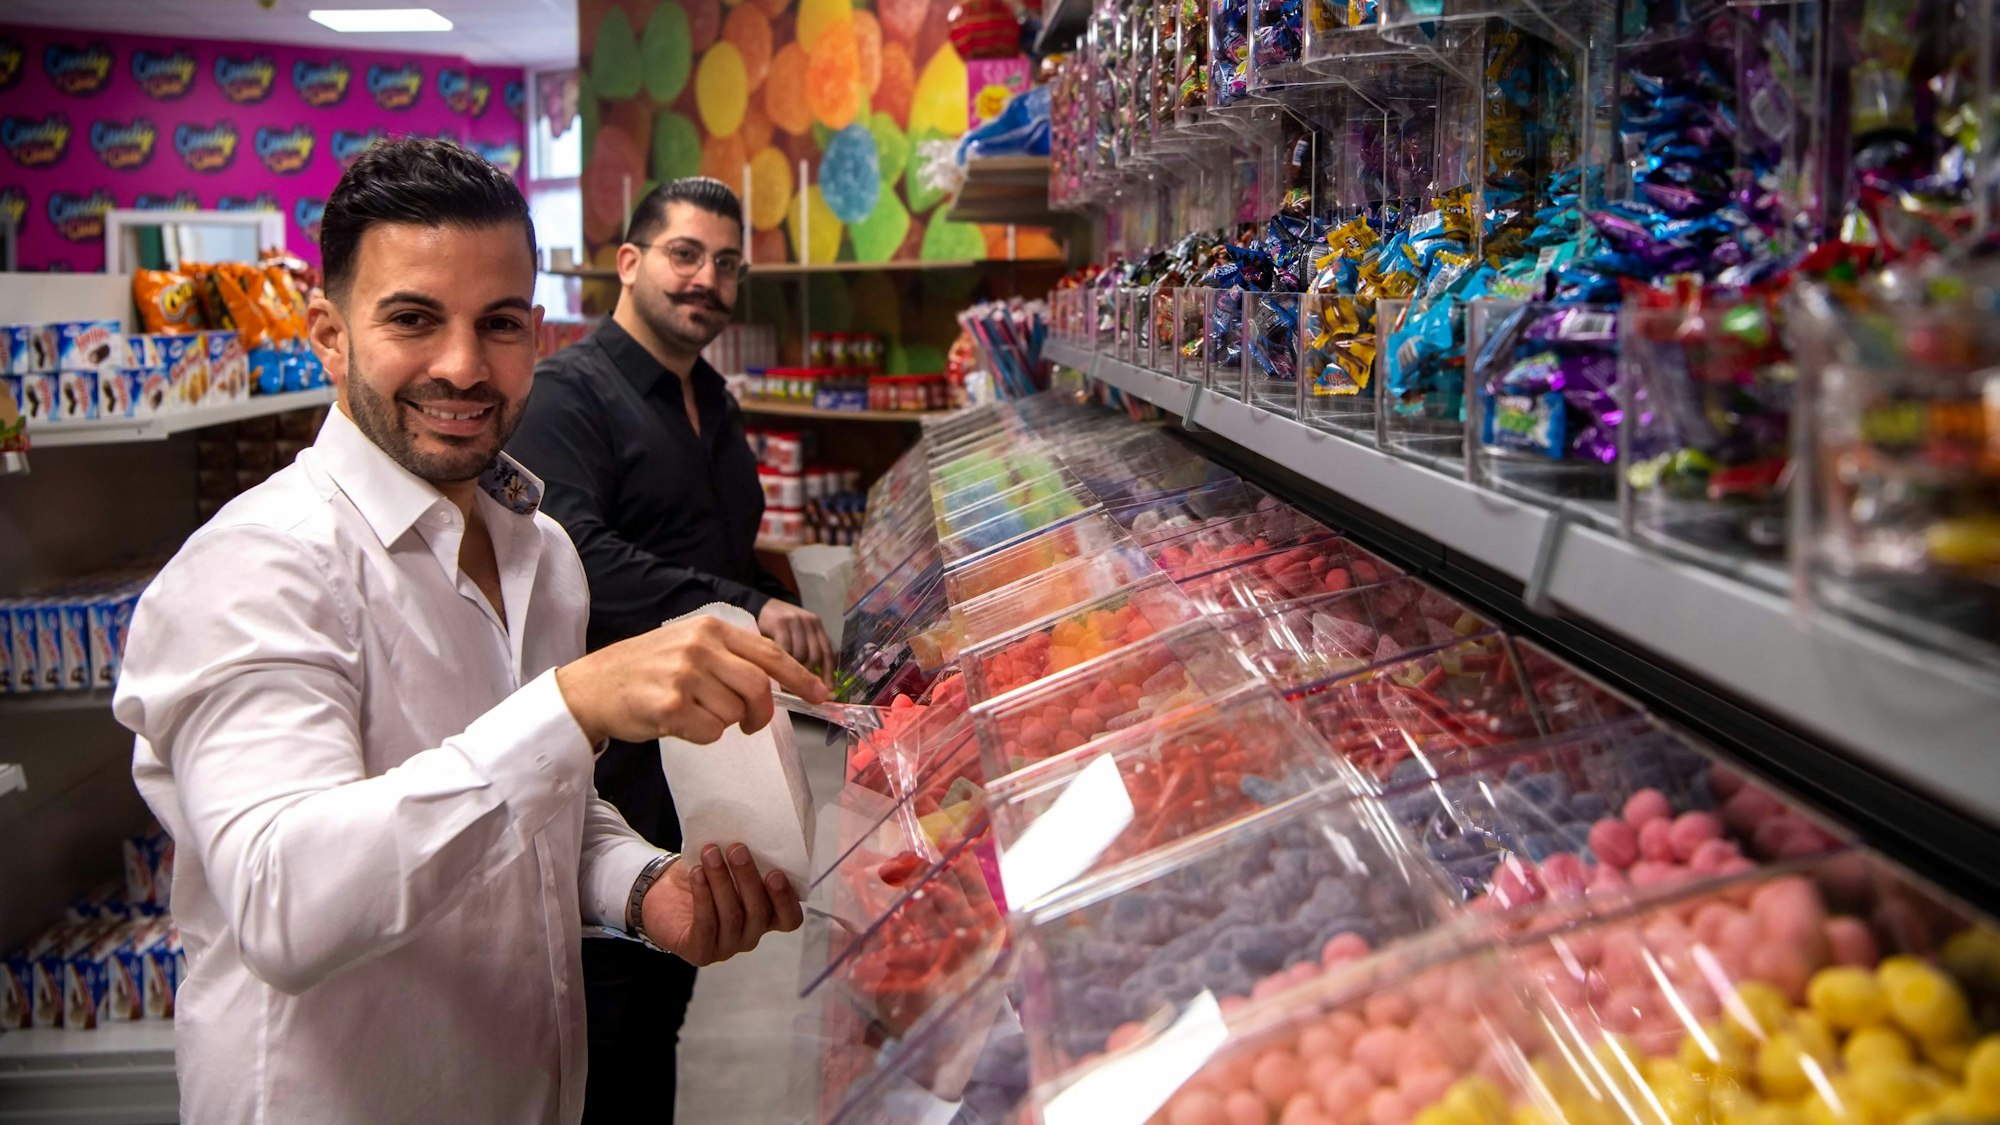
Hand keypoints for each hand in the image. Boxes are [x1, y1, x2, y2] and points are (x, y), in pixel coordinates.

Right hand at [554, 615, 826, 745]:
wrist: (591, 686)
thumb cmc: (644, 671)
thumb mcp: (688, 647)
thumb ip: (728, 659)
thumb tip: (775, 684)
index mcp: (710, 629)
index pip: (769, 652)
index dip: (799, 676)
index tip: (821, 695)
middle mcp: (700, 647)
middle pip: (758, 688)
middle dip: (760, 713)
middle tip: (749, 725)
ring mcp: (686, 675)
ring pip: (734, 714)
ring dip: (720, 723)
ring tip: (690, 712)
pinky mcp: (672, 706)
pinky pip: (711, 732)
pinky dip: (700, 736)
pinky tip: (676, 722)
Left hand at [640, 844, 801, 966]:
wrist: (661, 892)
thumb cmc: (702, 876)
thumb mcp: (727, 865)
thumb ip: (745, 859)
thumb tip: (753, 833)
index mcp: (765, 916)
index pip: (789, 918)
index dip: (786, 900)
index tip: (775, 872)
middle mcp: (750, 935)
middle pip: (758, 912)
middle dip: (748, 878)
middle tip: (736, 849)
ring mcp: (726, 947)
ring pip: (732, 916)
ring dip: (721, 881)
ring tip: (710, 853)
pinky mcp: (700, 952)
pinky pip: (706, 926)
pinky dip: (703, 896)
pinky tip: (697, 873)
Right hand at [757, 600, 832, 679]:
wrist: (759, 605)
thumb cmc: (779, 626)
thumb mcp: (798, 635)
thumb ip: (807, 651)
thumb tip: (815, 683)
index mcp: (817, 626)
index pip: (827, 652)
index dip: (829, 673)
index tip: (828, 690)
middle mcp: (809, 622)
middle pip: (815, 656)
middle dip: (807, 675)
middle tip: (796, 685)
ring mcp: (796, 621)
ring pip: (800, 655)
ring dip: (791, 669)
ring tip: (782, 675)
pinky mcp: (780, 623)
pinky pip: (785, 649)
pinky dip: (780, 661)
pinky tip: (773, 665)